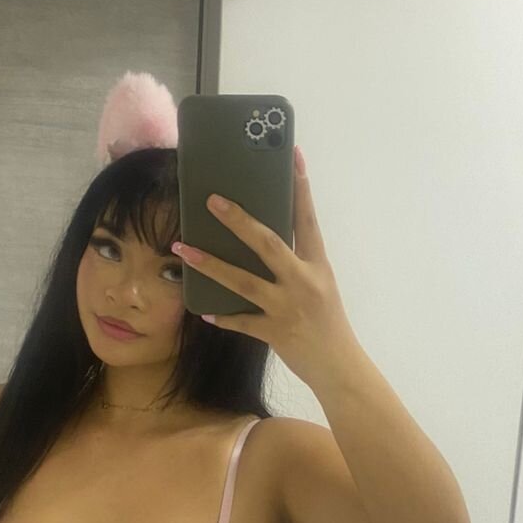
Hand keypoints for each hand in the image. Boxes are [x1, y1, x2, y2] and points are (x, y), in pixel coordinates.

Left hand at [171, 147, 358, 386]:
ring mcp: (288, 307)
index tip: (292, 156)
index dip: (300, 187)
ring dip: (210, 264)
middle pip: (268, 244)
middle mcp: (304, 282)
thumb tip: (263, 239)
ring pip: (243, 281)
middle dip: (238, 221)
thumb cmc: (329, 323)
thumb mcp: (322, 285)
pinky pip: (242, 321)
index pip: (307, 219)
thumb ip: (297, 264)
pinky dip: (222, 316)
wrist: (340, 367)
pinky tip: (203, 309)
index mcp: (318, 265)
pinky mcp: (275, 332)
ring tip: (182, 248)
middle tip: (211, 200)